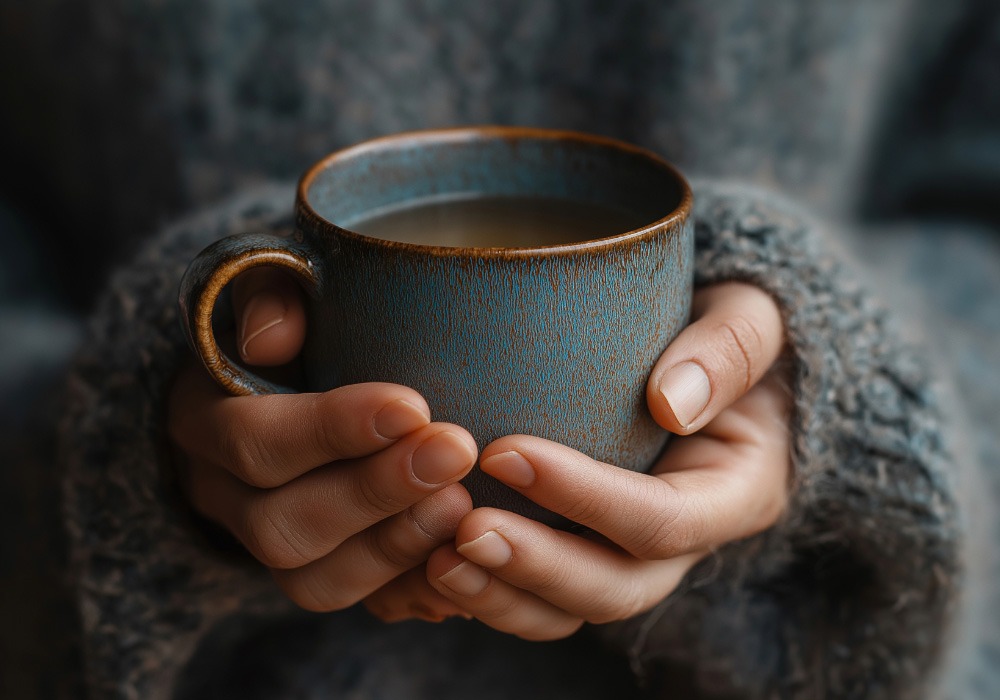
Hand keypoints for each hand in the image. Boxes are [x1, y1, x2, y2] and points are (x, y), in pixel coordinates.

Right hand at [167, 269, 478, 620]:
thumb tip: (273, 339)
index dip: (330, 430)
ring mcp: (269, 545)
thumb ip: (267, 293)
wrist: (292, 378)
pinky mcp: (318, 571)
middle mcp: (225, 495)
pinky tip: (461, 564)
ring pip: (315, 580)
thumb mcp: (270, 282)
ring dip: (394, 547)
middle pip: (282, 524)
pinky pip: (356, 604)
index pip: (252, 439)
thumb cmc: (296, 321)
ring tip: (462, 506)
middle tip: (455, 452)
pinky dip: (409, 589)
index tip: (412, 406)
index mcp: (203, 419)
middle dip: (375, 492)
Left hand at [368, 283, 791, 638]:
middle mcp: (683, 542)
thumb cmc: (727, 334)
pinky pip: (537, 597)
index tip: (505, 452)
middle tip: (461, 531)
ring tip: (433, 563)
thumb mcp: (751, 316)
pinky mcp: (586, 550)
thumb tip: (671, 403)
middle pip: (614, 587)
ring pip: (569, 610)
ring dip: (501, 596)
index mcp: (733, 491)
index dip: (584, 498)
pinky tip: (427, 564)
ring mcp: (631, 554)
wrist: (709, 363)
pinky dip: (486, 591)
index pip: (663, 520)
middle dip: (536, 568)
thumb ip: (728, 348)